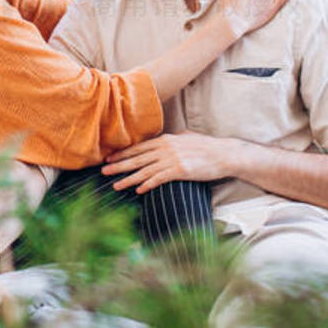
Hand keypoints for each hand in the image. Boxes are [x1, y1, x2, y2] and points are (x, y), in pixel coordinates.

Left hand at [102, 131, 228, 192]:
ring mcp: (172, 159)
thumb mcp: (186, 137)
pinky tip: (138, 190)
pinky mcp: (180, 171)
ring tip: (115, 185)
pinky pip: (158, 179)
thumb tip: (164, 140)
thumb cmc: (207, 147)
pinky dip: (147, 184)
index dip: (123, 153)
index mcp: (166, 139)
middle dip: (118, 165)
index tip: (109, 158)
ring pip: (144, 170)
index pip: (139, 147)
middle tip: (103, 170)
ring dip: (128, 179)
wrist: (224, 154)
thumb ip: (172, 139)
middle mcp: (166, 148)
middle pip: (137, 158)